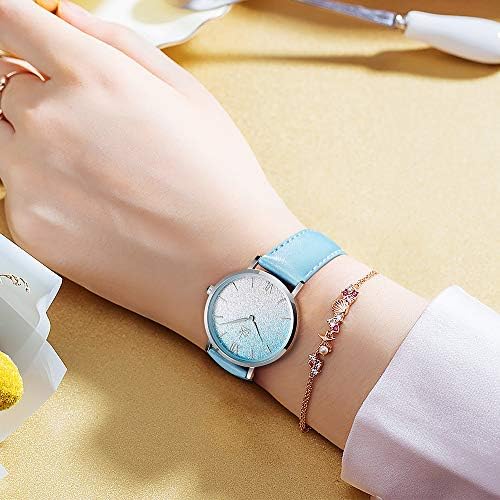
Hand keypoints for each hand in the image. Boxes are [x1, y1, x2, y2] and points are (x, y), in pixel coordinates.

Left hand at [0, 0, 301, 344]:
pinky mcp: (29, 228)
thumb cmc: (219, 185)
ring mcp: (31, 178)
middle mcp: (50, 122)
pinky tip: (93, 204)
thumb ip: (121, 46)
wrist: (224, 262)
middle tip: (86, 121)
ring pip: (3, 138)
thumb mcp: (188, 97)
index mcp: (93, 78)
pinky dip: (43, 190)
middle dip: (35, 90)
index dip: (17, 28)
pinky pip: (13, 191)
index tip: (26, 40)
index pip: (10, 23)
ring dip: (35, 141)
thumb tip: (71, 20)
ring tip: (95, 166)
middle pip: (3, 83)